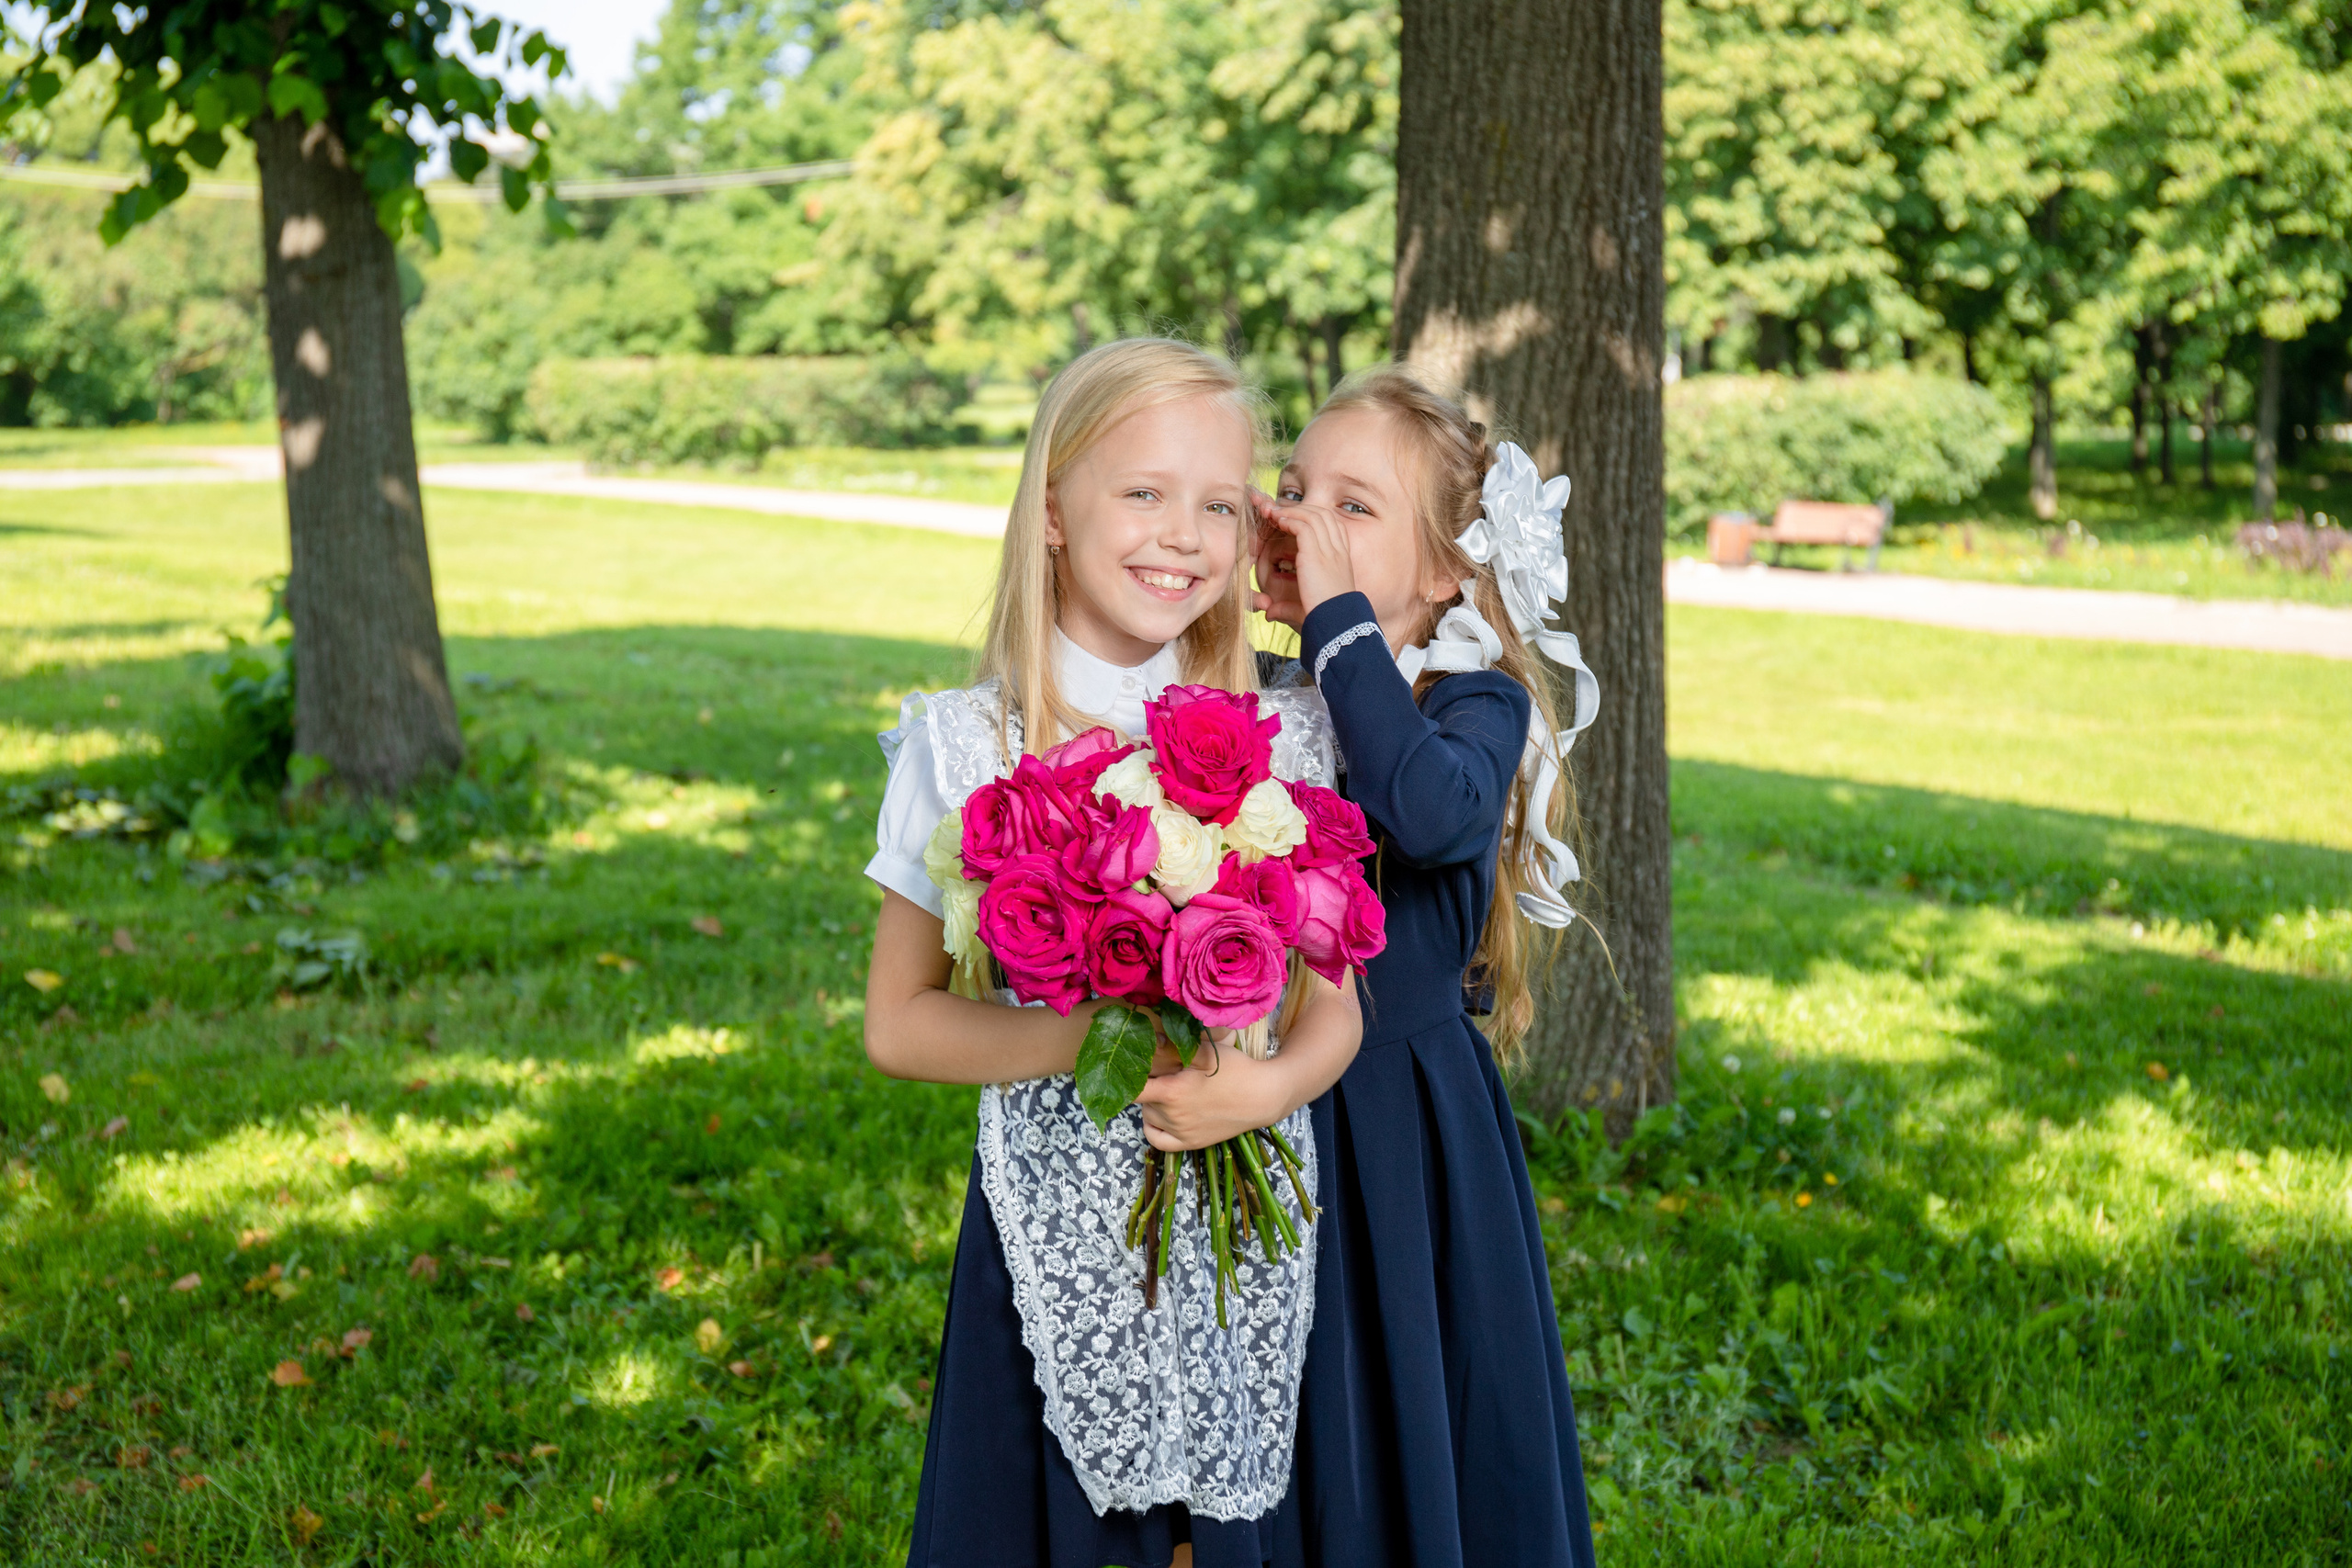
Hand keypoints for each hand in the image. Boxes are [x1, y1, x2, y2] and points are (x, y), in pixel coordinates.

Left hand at [1134, 1036, 1282, 1150]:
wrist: (1262, 1097)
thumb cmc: (1235, 1070)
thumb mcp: (1206, 1052)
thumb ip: (1175, 1046)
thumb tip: (1151, 1039)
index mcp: (1172, 1092)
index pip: (1133, 1089)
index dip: (1127, 1076)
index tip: (1130, 1066)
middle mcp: (1173, 1116)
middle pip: (1142, 1099)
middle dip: (1147, 1084)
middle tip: (1163, 1072)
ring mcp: (1181, 1132)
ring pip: (1149, 1116)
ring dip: (1151, 1102)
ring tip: (1168, 1088)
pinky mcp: (1191, 1143)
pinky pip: (1157, 1139)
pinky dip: (1152, 1127)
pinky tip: (1158, 1115)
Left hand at [1250, 488, 1353, 624]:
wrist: (1338, 626)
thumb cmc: (1325, 621)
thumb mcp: (1306, 609)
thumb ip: (1287, 608)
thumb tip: (1269, 613)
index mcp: (1342, 560)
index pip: (1332, 526)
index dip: (1312, 518)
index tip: (1292, 521)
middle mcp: (1339, 551)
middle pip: (1323, 514)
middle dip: (1301, 509)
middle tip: (1280, 513)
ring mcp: (1330, 551)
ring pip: (1313, 515)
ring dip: (1292, 512)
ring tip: (1274, 514)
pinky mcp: (1317, 554)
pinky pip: (1303, 526)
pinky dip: (1290, 520)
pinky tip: (1278, 523)